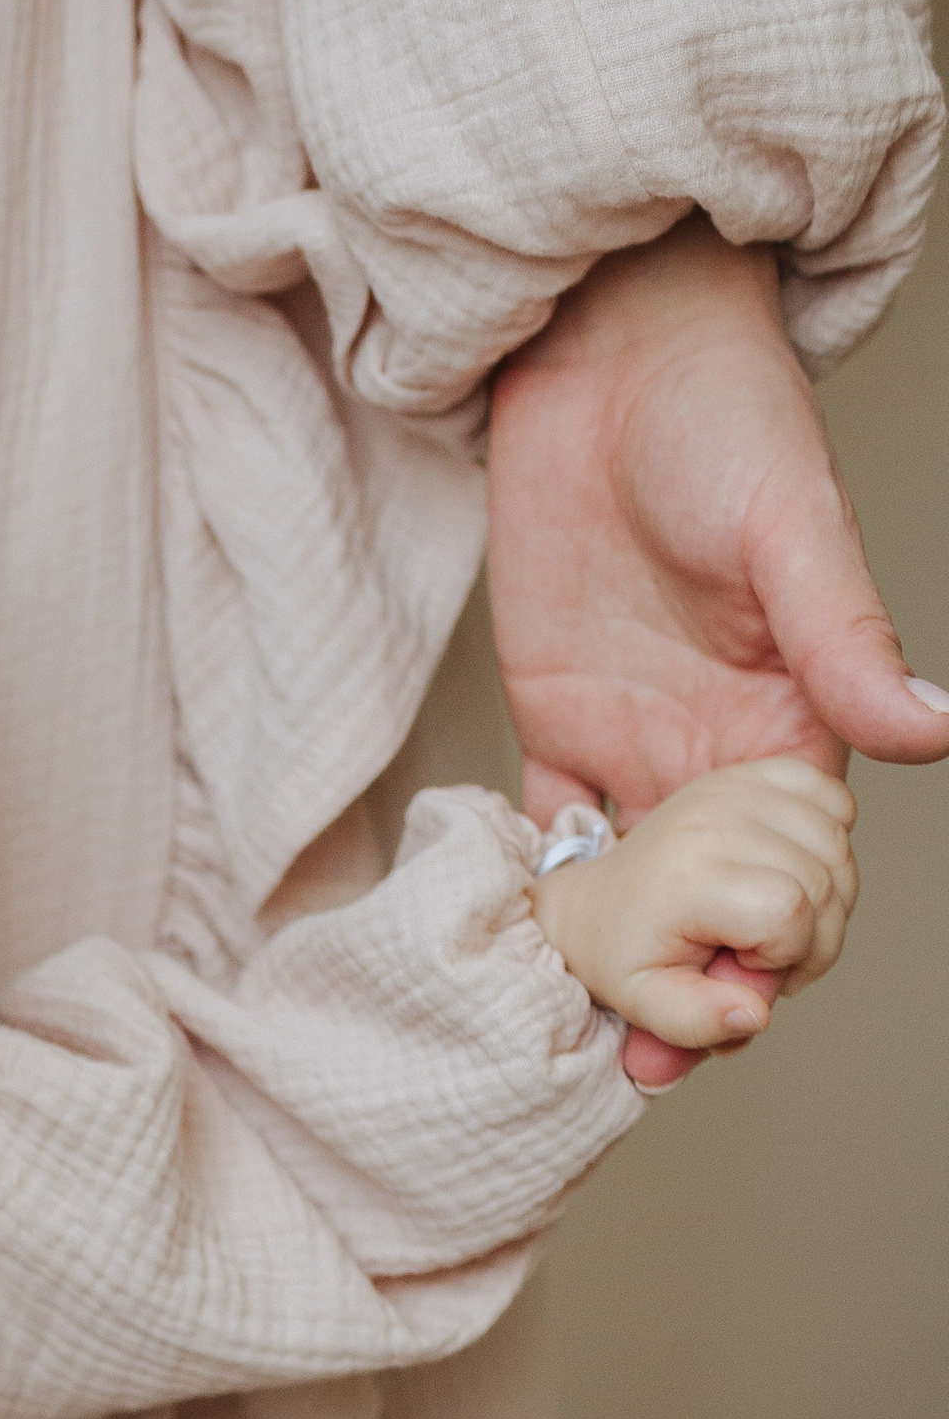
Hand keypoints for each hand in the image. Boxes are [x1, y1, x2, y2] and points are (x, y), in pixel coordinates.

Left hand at [489, 215, 946, 1087]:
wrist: (604, 349)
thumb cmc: (718, 414)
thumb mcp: (789, 528)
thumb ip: (845, 638)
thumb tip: (931, 727)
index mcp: (789, 718)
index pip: (800, 863)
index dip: (782, 942)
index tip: (747, 1009)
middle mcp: (714, 748)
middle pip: (713, 901)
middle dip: (693, 986)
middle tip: (653, 1068)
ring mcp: (633, 741)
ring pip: (631, 888)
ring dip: (610, 966)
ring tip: (584, 1048)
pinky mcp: (552, 719)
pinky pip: (543, 834)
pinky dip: (532, 897)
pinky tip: (512, 961)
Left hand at [530, 758, 856, 1055]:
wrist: (596, 905)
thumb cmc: (623, 955)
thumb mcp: (647, 1005)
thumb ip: (698, 1023)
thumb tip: (755, 1016)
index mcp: (688, 876)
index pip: (790, 913)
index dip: (787, 957)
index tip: (744, 968)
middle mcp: (715, 820)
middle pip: (825, 882)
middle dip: (814, 938)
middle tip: (764, 957)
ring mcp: (736, 789)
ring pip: (838, 846)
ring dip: (827, 896)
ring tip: (776, 921)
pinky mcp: (752, 774)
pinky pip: (834, 798)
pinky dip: (830, 839)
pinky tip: (790, 870)